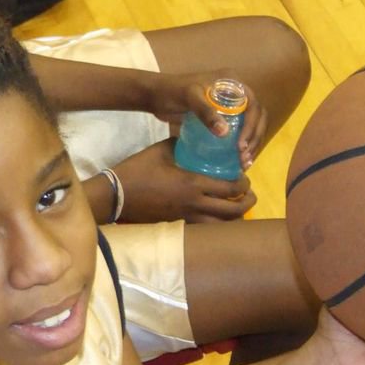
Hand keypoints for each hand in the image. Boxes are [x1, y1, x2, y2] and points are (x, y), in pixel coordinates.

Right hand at [109, 138, 255, 223]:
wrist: (116, 195)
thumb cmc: (138, 170)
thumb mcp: (161, 150)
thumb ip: (181, 143)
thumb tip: (194, 136)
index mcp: (193, 184)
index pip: (230, 189)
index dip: (243, 184)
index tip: (244, 177)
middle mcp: (195, 204)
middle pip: (233, 211)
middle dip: (247, 202)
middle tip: (249, 194)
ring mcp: (187, 217)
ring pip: (221, 225)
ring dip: (234, 217)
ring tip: (237, 207)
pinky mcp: (178, 224)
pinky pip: (205, 228)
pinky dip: (216, 223)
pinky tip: (215, 215)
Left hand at [148, 73, 267, 169]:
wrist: (155, 95)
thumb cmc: (171, 92)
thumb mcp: (189, 98)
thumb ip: (205, 112)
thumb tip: (225, 132)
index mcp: (232, 82)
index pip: (253, 105)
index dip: (252, 126)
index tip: (241, 145)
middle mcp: (236, 92)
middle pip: (257, 116)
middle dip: (255, 137)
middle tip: (244, 158)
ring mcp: (230, 105)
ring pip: (251, 125)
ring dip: (252, 143)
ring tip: (244, 162)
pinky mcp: (223, 116)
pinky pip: (240, 130)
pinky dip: (242, 144)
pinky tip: (239, 159)